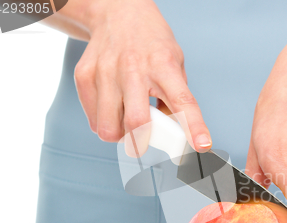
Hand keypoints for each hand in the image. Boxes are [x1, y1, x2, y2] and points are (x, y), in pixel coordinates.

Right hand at [73, 0, 211, 151]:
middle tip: (144, 142)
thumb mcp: (174, 62)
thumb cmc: (150, 42)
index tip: (202, 145)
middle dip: (142, 143)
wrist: (116, 12)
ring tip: (125, 121)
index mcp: (163, 65)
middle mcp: (133, 69)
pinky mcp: (84, 76)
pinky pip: (93, 120)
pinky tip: (112, 109)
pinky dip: (104, 124)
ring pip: (109, 128)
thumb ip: (174, 96)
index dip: (194, 127)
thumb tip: (172, 131)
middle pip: (137, 122)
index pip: (183, 101)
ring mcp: (106, 72)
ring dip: (120, 136)